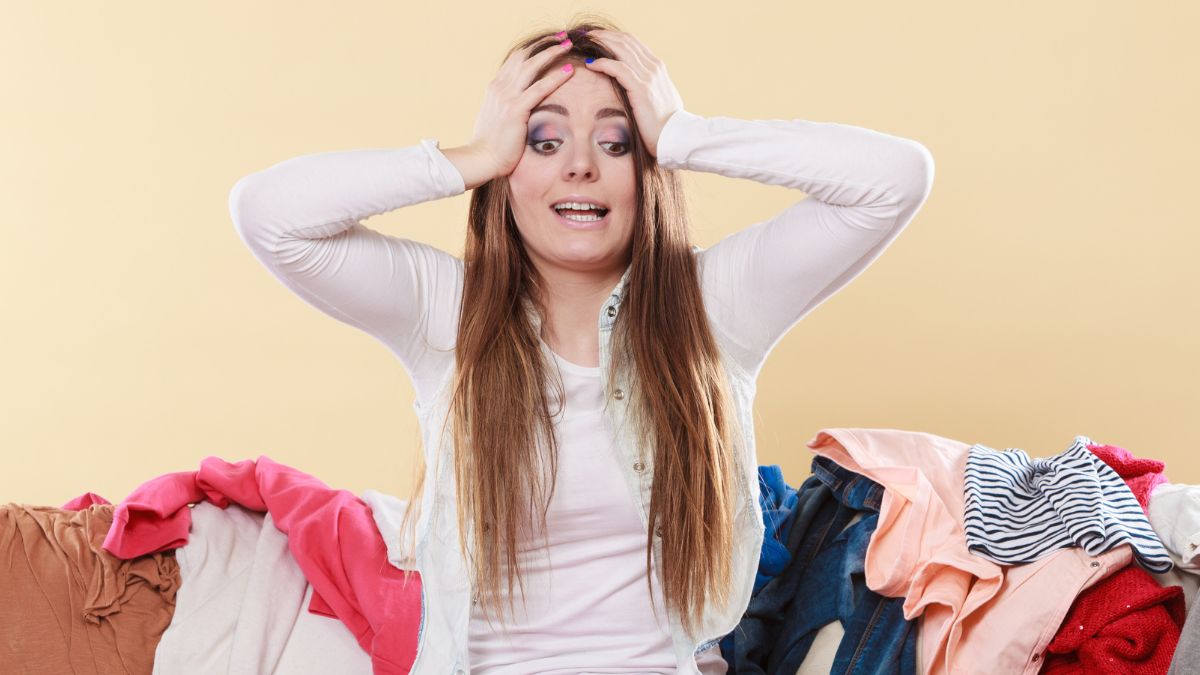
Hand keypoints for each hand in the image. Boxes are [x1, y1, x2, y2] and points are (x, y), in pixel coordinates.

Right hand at [463, 37, 576, 178]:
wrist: (481, 158)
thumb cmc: (490, 143)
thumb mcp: (496, 117)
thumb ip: (506, 105)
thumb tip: (518, 103)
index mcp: (495, 87)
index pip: (516, 59)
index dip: (533, 49)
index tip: (549, 43)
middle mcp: (500, 87)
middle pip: (525, 56)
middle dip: (545, 44)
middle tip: (562, 38)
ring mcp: (507, 97)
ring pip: (532, 66)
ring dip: (552, 52)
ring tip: (568, 45)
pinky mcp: (516, 110)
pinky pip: (540, 88)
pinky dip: (556, 77)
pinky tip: (570, 71)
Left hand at [582, 30, 683, 158]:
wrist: (674, 137)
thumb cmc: (664, 124)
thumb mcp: (659, 98)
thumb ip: (649, 87)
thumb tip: (637, 86)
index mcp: (658, 67)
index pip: (633, 42)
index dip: (614, 36)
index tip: (597, 37)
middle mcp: (654, 67)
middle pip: (626, 41)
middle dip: (604, 35)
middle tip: (586, 35)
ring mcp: (649, 76)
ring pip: (621, 49)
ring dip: (601, 43)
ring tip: (585, 43)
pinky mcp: (641, 88)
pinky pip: (618, 68)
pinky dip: (603, 63)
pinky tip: (591, 63)